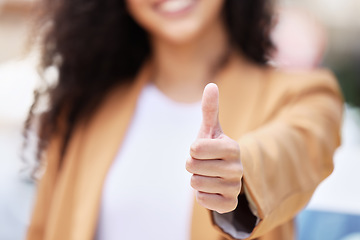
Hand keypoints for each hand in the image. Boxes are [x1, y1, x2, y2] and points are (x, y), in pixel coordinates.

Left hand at [186, 83, 242, 213]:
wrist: (224, 174)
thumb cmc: (213, 149)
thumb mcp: (210, 130)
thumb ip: (210, 109)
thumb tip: (211, 85)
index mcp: (233, 147)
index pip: (195, 149)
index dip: (193, 149)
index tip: (201, 149)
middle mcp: (238, 168)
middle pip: (192, 167)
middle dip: (191, 165)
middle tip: (202, 163)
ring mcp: (235, 187)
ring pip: (196, 184)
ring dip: (196, 180)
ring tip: (207, 175)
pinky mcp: (230, 204)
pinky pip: (203, 201)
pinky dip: (201, 195)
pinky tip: (209, 189)